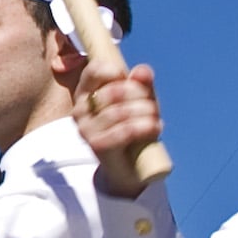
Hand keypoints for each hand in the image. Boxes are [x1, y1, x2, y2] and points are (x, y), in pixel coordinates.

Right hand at [73, 60, 160, 198]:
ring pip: (120, 111)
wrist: (128, 167)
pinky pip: (123, 130)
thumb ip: (141, 84)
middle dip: (140, 95)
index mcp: (85, 92)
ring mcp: (86, 128)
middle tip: (153, 105)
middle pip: (113, 91)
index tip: (132, 82)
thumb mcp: (139, 100)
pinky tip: (155, 127)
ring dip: (145, 112)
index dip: (117, 71)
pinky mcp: (96, 145)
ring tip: (156, 118)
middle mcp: (80, 109)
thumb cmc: (132, 126)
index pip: (95, 70)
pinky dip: (144, 127)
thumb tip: (143, 71)